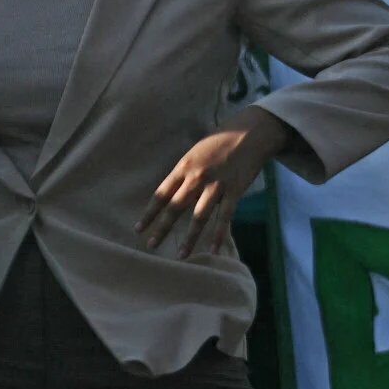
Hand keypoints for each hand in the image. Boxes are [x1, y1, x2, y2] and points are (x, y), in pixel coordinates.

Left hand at [137, 107, 293, 257]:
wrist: (249, 133)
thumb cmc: (219, 142)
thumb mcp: (194, 153)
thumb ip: (183, 173)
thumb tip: (171, 192)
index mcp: (183, 167)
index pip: (161, 194)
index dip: (149, 213)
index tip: (139, 229)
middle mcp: (196, 178)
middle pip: (175, 207)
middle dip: (162, 228)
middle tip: (151, 245)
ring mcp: (216, 185)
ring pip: (199, 217)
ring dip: (189, 238)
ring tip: (181, 255)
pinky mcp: (234, 191)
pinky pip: (225, 218)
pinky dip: (218, 235)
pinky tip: (213, 250)